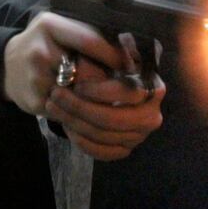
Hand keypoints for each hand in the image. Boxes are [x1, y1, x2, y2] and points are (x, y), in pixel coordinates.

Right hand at [2, 12, 121, 115]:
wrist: (5, 65)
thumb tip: (128, 46)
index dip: (114, 54)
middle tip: (129, 88)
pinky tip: (93, 112)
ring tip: (114, 102)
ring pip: (80, 96)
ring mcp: (35, 79)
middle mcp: (40, 51)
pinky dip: (83, 114)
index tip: (132, 65)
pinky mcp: (34, 102)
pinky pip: (68, 112)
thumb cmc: (44, 42)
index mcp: (50, 26)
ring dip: (99, 101)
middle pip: (87, 72)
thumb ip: (86, 32)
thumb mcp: (59, 27)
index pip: (89, 40)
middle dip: (109, 82)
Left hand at [45, 55, 165, 160]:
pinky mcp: (125, 148)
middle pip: (115, 120)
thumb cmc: (105, 65)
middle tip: (55, 95)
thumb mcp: (104, 55)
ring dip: (74, 123)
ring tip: (53, 107)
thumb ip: (98, 60)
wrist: (106, 85)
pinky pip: (103, 153)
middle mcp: (152, 114)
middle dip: (80, 109)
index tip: (78, 86)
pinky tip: (67, 126)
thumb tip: (82, 69)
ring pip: (105, 136)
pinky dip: (82, 142)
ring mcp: (140, 135)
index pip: (130, 93)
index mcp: (153, 88)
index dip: (101, 92)